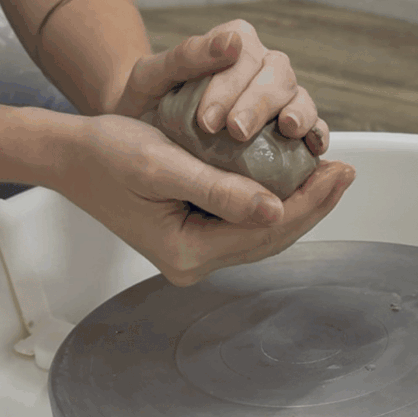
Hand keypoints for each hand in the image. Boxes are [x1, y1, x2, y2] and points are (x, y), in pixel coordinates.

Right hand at [55, 112, 354, 285]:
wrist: (71, 157)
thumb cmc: (107, 153)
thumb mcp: (163, 165)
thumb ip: (220, 191)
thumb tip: (276, 209)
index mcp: (186, 253)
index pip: (265, 231)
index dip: (309, 202)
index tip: (341, 172)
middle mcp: (193, 263)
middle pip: (270, 238)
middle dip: (312, 206)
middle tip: (346, 172)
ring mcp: (194, 255)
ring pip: (262, 235)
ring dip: (298, 206)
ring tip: (329, 176)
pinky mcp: (195, 240)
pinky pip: (246, 227)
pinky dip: (274, 205)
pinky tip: (295, 183)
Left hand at [114, 19, 329, 154]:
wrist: (144, 135)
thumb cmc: (148, 103)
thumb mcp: (151, 76)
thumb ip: (186, 56)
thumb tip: (231, 42)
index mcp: (234, 45)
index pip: (245, 56)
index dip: (231, 86)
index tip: (208, 121)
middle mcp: (263, 68)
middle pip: (278, 76)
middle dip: (259, 103)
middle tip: (237, 131)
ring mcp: (280, 100)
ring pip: (301, 99)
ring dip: (298, 115)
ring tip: (286, 131)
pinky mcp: (289, 132)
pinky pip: (313, 130)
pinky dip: (317, 137)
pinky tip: (312, 150)